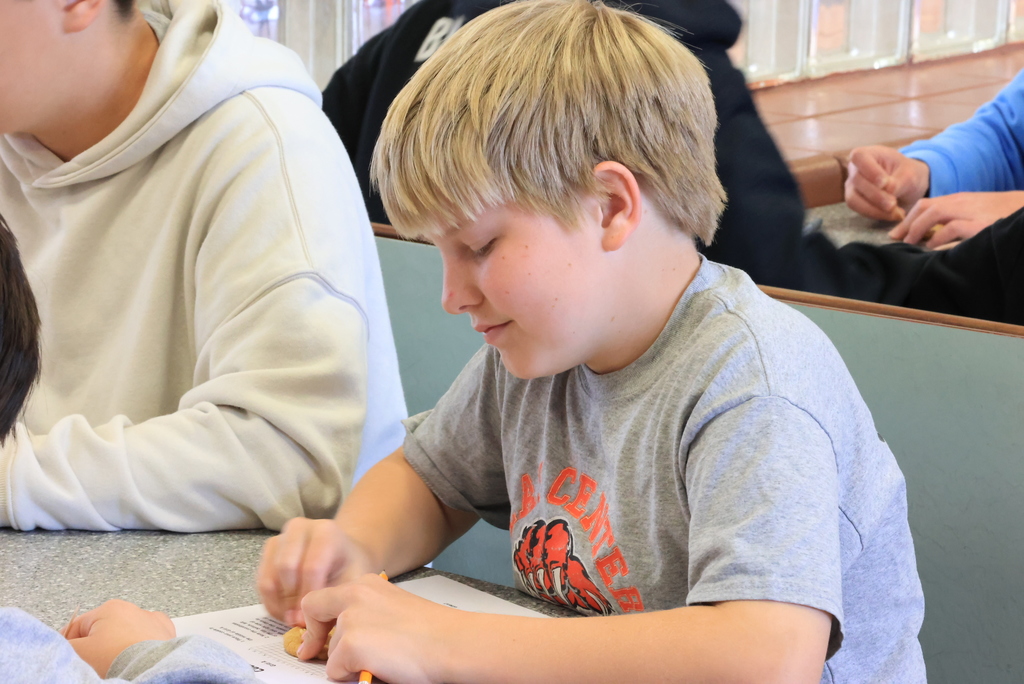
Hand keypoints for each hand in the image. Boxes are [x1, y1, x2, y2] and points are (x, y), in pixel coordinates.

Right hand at [65, 600, 174, 677]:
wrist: (151, 670)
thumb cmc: (116, 659)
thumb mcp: (79, 652)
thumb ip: (65, 645)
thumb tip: (62, 645)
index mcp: (109, 608)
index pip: (78, 627)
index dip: (70, 645)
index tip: (71, 659)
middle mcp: (133, 609)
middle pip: (101, 632)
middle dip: (96, 648)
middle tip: (95, 665)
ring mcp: (152, 621)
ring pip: (123, 637)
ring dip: (117, 649)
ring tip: (116, 665)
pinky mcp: (167, 635)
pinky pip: (145, 643)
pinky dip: (138, 651)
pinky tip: (134, 662)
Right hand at [257, 517, 375, 625]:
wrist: (343, 553)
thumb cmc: (350, 568)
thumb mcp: (353, 581)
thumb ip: (332, 600)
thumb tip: (302, 626)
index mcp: (325, 531)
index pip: (311, 567)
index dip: (308, 597)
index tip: (309, 620)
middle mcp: (300, 528)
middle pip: (285, 567)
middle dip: (291, 600)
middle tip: (299, 621)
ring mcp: (281, 537)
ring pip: (269, 577)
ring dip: (278, 604)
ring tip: (292, 619)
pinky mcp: (269, 549)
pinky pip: (261, 581)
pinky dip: (270, 602)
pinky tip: (285, 613)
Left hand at [299, 574, 461, 683]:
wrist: (453, 643)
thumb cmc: (434, 632)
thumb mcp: (394, 607)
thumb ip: (367, 612)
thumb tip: (344, 633)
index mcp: (367, 584)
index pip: (322, 597)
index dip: (315, 619)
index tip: (313, 635)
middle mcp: (355, 595)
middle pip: (314, 614)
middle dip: (314, 637)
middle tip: (312, 653)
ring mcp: (351, 619)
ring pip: (330, 650)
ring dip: (346, 662)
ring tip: (379, 660)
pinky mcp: (351, 644)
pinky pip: (335, 671)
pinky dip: (352, 676)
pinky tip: (378, 668)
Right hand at [845, 145, 929, 221]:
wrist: (907, 185)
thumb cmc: (907, 173)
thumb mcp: (909, 173)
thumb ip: (899, 180)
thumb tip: (888, 189)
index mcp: (867, 154)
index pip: (859, 157)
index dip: (869, 170)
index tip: (884, 183)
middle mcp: (855, 169)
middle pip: (857, 181)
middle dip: (875, 195)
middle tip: (893, 204)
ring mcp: (852, 186)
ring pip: (853, 199)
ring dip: (874, 208)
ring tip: (895, 213)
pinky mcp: (855, 200)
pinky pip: (859, 209)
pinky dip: (876, 214)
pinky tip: (892, 215)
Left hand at [886, 190, 1023, 247]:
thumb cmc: (1001, 214)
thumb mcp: (974, 213)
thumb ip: (953, 219)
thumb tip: (928, 235)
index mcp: (959, 199)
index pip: (926, 204)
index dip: (908, 218)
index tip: (896, 232)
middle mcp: (962, 202)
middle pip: (926, 206)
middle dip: (907, 223)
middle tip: (896, 239)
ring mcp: (972, 212)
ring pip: (936, 212)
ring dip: (917, 228)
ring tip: (910, 242)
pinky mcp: (981, 224)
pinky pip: (953, 227)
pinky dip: (939, 237)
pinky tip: (931, 246)